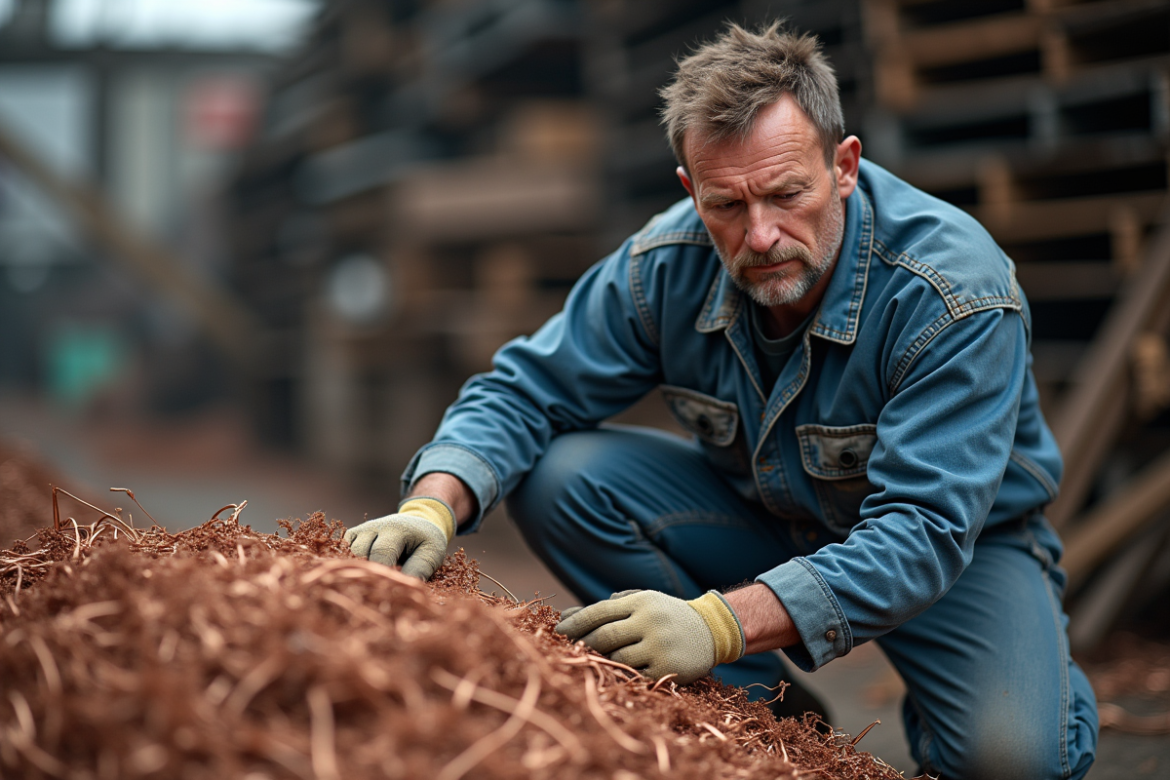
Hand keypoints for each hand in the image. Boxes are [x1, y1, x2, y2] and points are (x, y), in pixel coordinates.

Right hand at [344, 497, 454, 579]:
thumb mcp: (432, 553)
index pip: (382, 553)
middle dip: (370, 573)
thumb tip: (401, 589)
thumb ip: (419, 569)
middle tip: (380, 588)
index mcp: (396, 529)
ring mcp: (361, 530)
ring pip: (350, 555)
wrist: (417, 522)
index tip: (388, 591)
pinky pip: (344, 552)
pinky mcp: (352, 535)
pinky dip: (352, 564)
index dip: (383, 574)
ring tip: (375, 578)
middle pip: (361, 554)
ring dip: (361, 569)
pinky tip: (364, 570)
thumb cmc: (425, 542)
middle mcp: (374, 526)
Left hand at [554, 589, 744, 683]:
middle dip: (582, 644)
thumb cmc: (667, 616)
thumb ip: (609, 608)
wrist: (712, 630)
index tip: (557, 631)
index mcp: (641, 602)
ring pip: (617, 659)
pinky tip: (614, 673)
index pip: (599, 611)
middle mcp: (650, 621)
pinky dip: (622, 675)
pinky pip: (634, 676)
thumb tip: (567, 616)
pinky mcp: (667, 670)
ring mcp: (659, 646)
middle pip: (604, 636)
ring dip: (601, 661)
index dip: (575, 623)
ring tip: (591, 662)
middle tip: (565, 650)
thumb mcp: (643, 602)